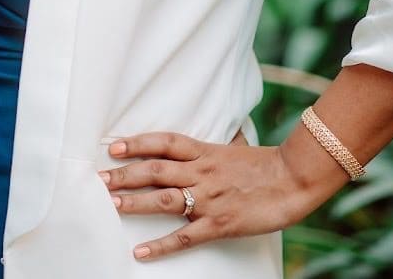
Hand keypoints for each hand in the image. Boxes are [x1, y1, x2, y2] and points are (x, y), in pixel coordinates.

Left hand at [98, 129, 316, 261]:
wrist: (293, 178)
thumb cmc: (264, 164)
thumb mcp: (232, 148)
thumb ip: (212, 148)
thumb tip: (201, 144)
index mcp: (204, 152)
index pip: (163, 142)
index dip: (136, 143)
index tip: (112, 146)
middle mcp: (201, 172)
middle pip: (155, 169)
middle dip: (125, 174)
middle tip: (99, 177)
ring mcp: (209, 198)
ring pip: (164, 199)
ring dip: (135, 202)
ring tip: (110, 204)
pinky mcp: (220, 223)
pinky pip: (185, 236)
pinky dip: (161, 245)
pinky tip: (141, 251)